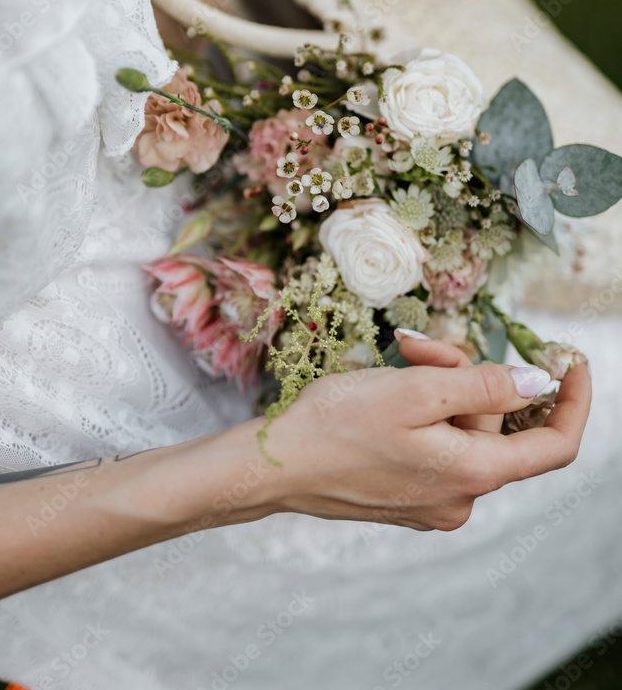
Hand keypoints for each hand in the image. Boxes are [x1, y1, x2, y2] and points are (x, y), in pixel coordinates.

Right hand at [251, 351, 590, 531]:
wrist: (274, 465)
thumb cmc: (338, 424)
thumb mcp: (417, 391)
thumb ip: (485, 386)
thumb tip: (537, 384)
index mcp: (473, 474)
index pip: (553, 444)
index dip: (572, 400)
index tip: (570, 361)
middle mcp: (461, 498)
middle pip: (493, 422)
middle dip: (464, 372)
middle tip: (415, 344)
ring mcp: (433, 501)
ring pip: (462, 428)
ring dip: (437, 386)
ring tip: (395, 360)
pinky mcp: (407, 496)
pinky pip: (437, 445)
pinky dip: (422, 412)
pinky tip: (386, 391)